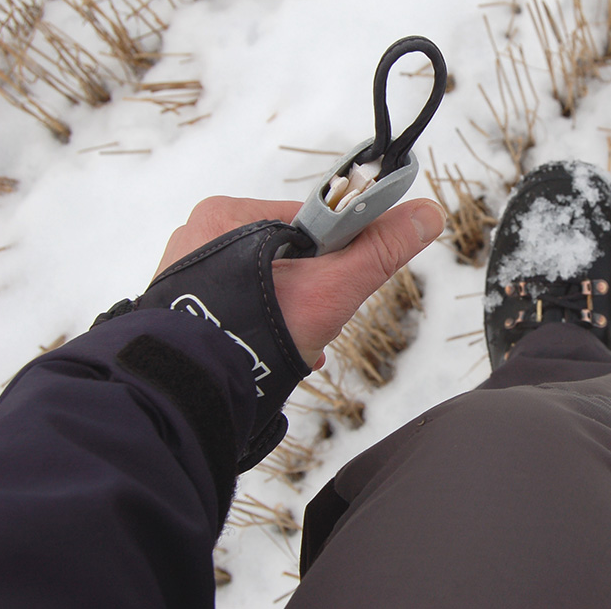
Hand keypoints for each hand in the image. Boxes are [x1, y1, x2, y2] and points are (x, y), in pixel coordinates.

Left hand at [156, 196, 445, 368]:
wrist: (192, 397)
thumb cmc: (254, 333)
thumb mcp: (332, 287)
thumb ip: (381, 250)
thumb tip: (428, 213)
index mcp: (228, 213)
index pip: (311, 220)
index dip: (340, 255)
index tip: (343, 285)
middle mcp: (199, 235)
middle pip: (292, 255)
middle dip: (314, 293)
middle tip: (318, 325)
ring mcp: (186, 274)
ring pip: (268, 285)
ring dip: (292, 315)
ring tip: (296, 347)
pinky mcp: (182, 308)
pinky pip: (240, 306)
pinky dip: (262, 327)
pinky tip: (272, 355)